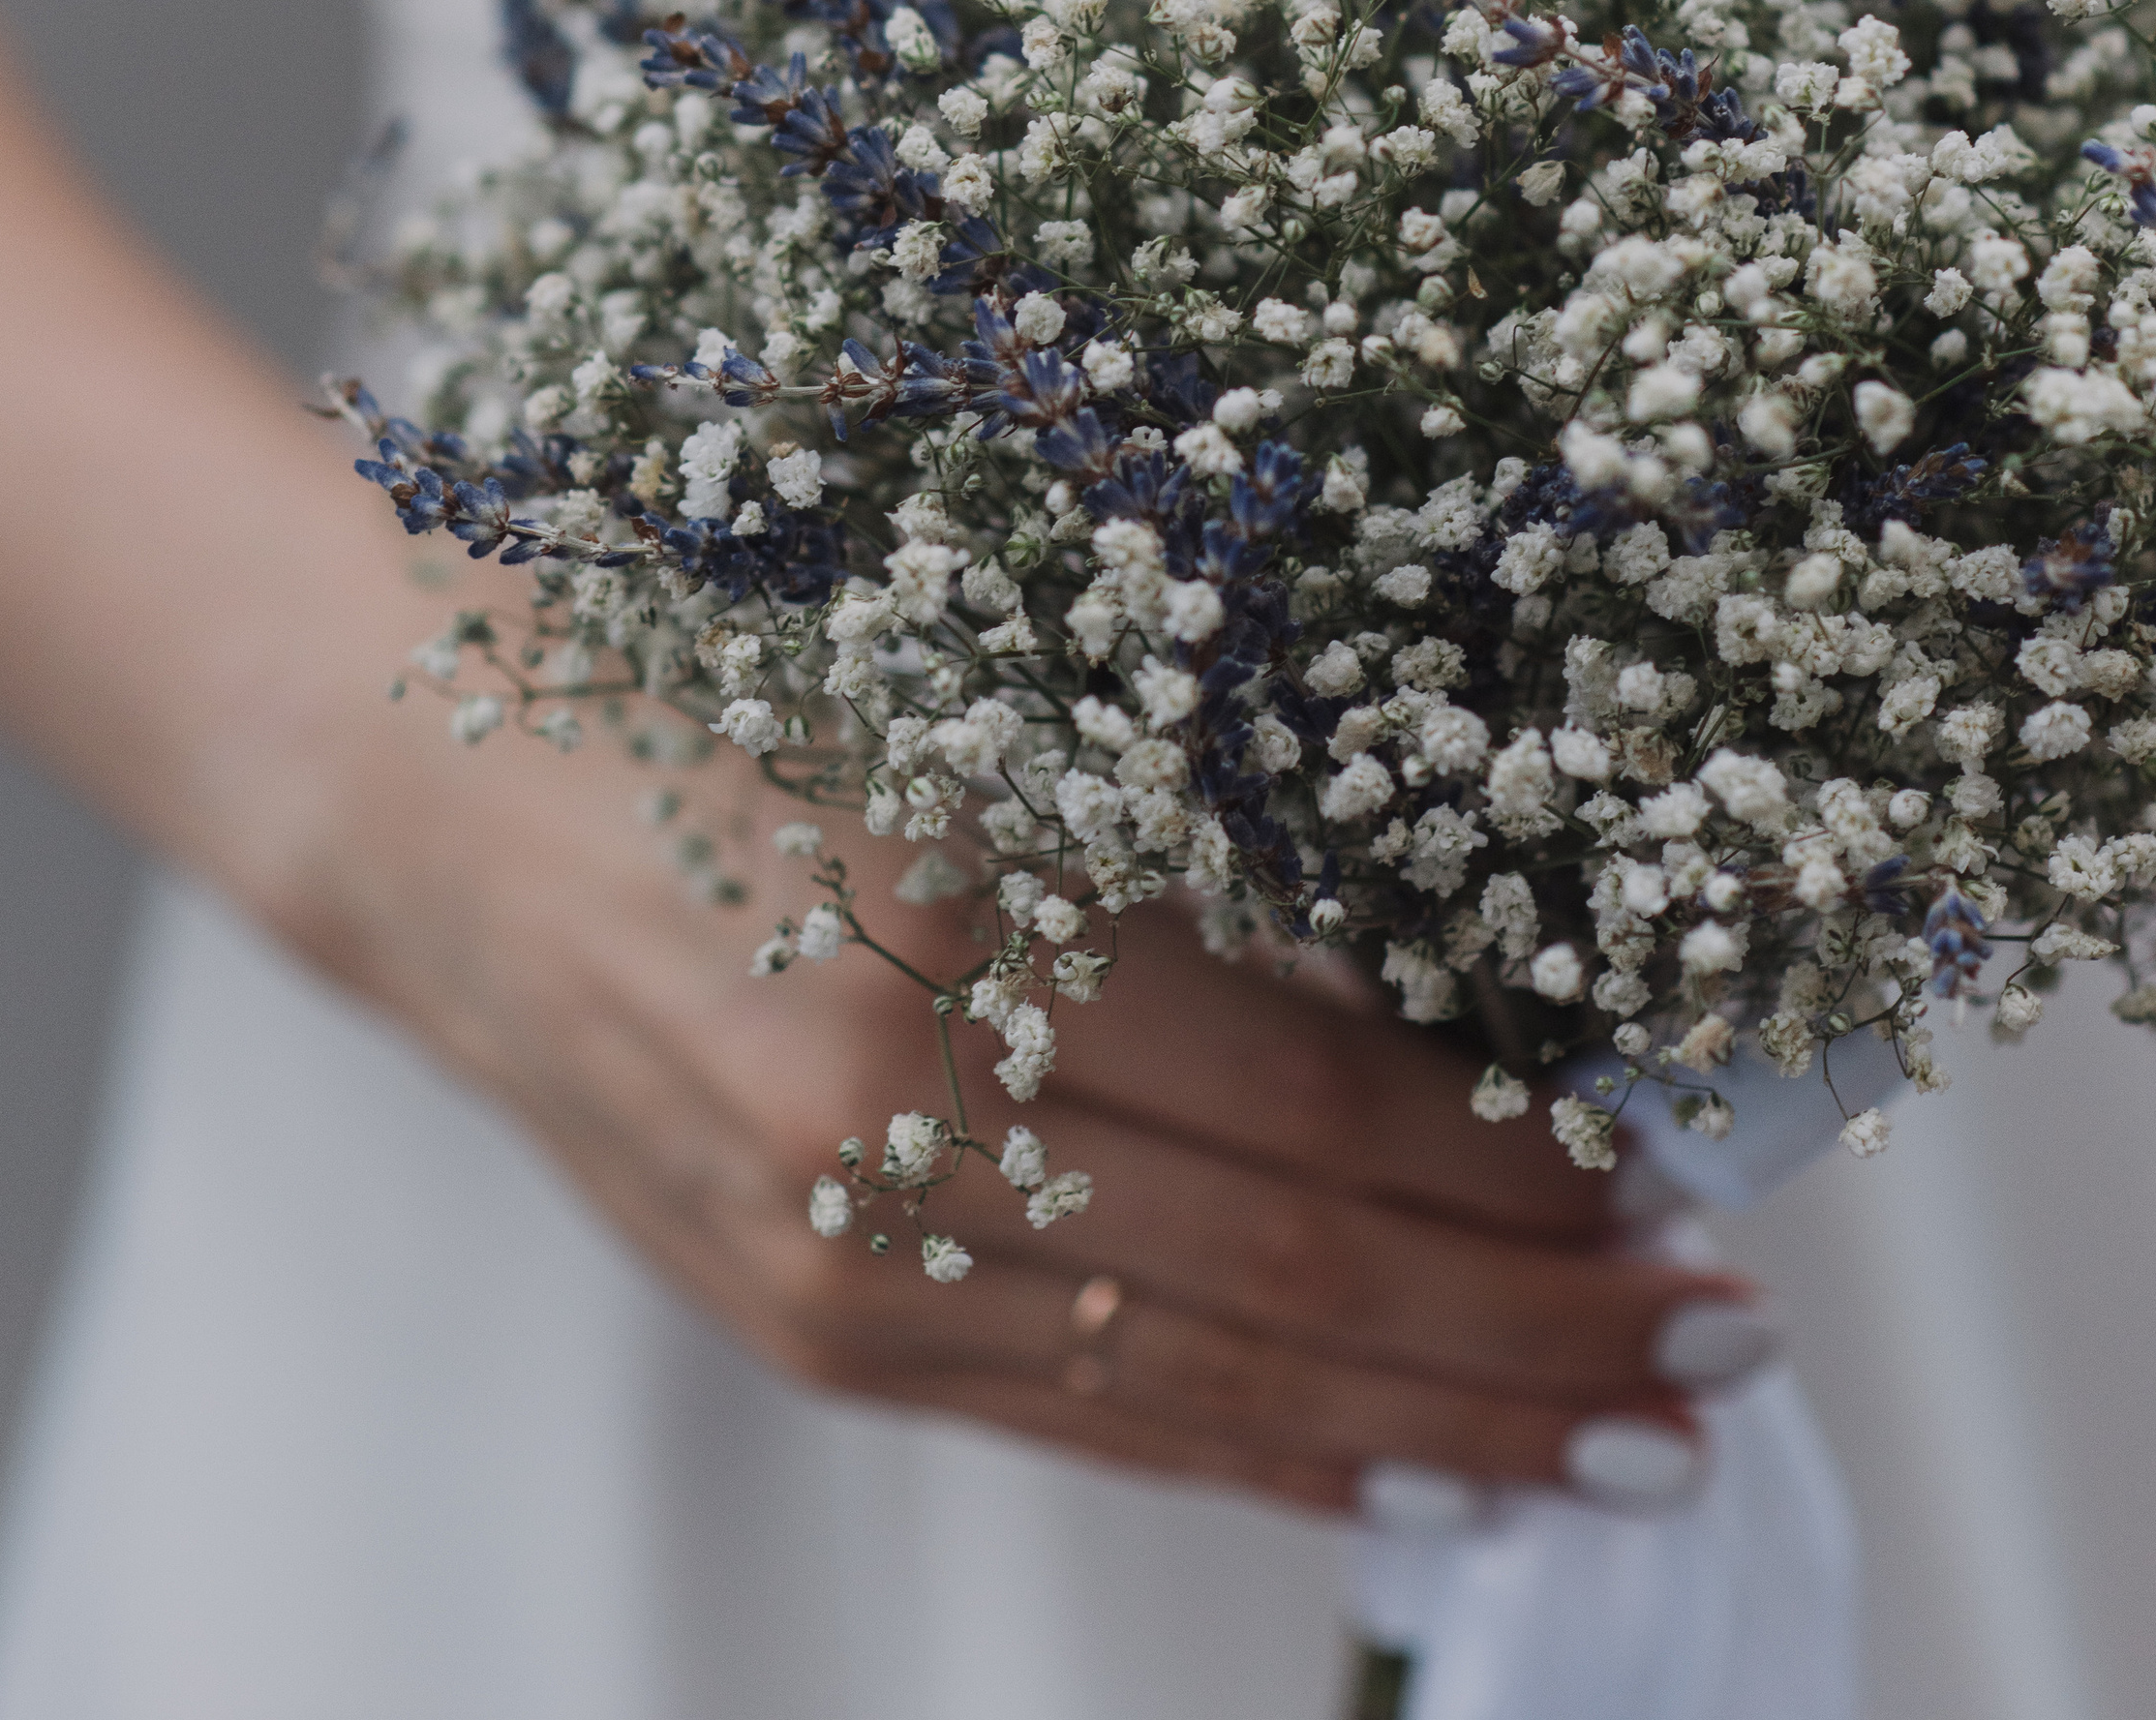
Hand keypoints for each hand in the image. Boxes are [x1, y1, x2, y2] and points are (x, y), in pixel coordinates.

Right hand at [288, 647, 1770, 1517]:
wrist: (438, 806)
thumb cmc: (711, 686)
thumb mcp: (966, 703)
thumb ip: (1184, 864)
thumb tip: (1452, 1008)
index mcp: (947, 919)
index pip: (1313, 1105)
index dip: (1512, 1172)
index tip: (1668, 1188)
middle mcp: (886, 1123)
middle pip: (1291, 1274)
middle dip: (1532, 1335)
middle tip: (1717, 1357)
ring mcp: (835, 1258)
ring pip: (1206, 1385)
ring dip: (1437, 1425)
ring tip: (1617, 1447)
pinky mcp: (806, 1329)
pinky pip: (1087, 1420)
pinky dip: (1264, 1455)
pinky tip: (1399, 1467)